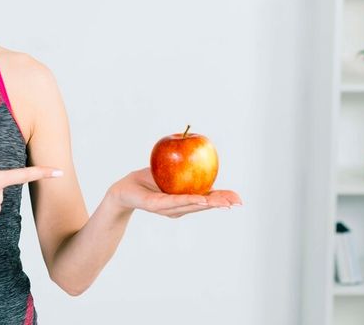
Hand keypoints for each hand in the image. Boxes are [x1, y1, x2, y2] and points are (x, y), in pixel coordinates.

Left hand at [109, 167, 241, 218]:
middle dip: (222, 203)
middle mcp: (179, 208)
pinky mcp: (157, 206)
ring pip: (193, 205)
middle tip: (238, 202)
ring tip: (225, 202)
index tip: (240, 199)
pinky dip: (190, 200)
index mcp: (184, 201)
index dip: (224, 199)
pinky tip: (201, 199)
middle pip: (204, 205)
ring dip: (210, 204)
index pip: (207, 200)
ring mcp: (168, 209)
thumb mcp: (171, 172)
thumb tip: (203, 153)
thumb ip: (186, 167)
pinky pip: (175, 202)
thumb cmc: (147, 179)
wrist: (124, 188)